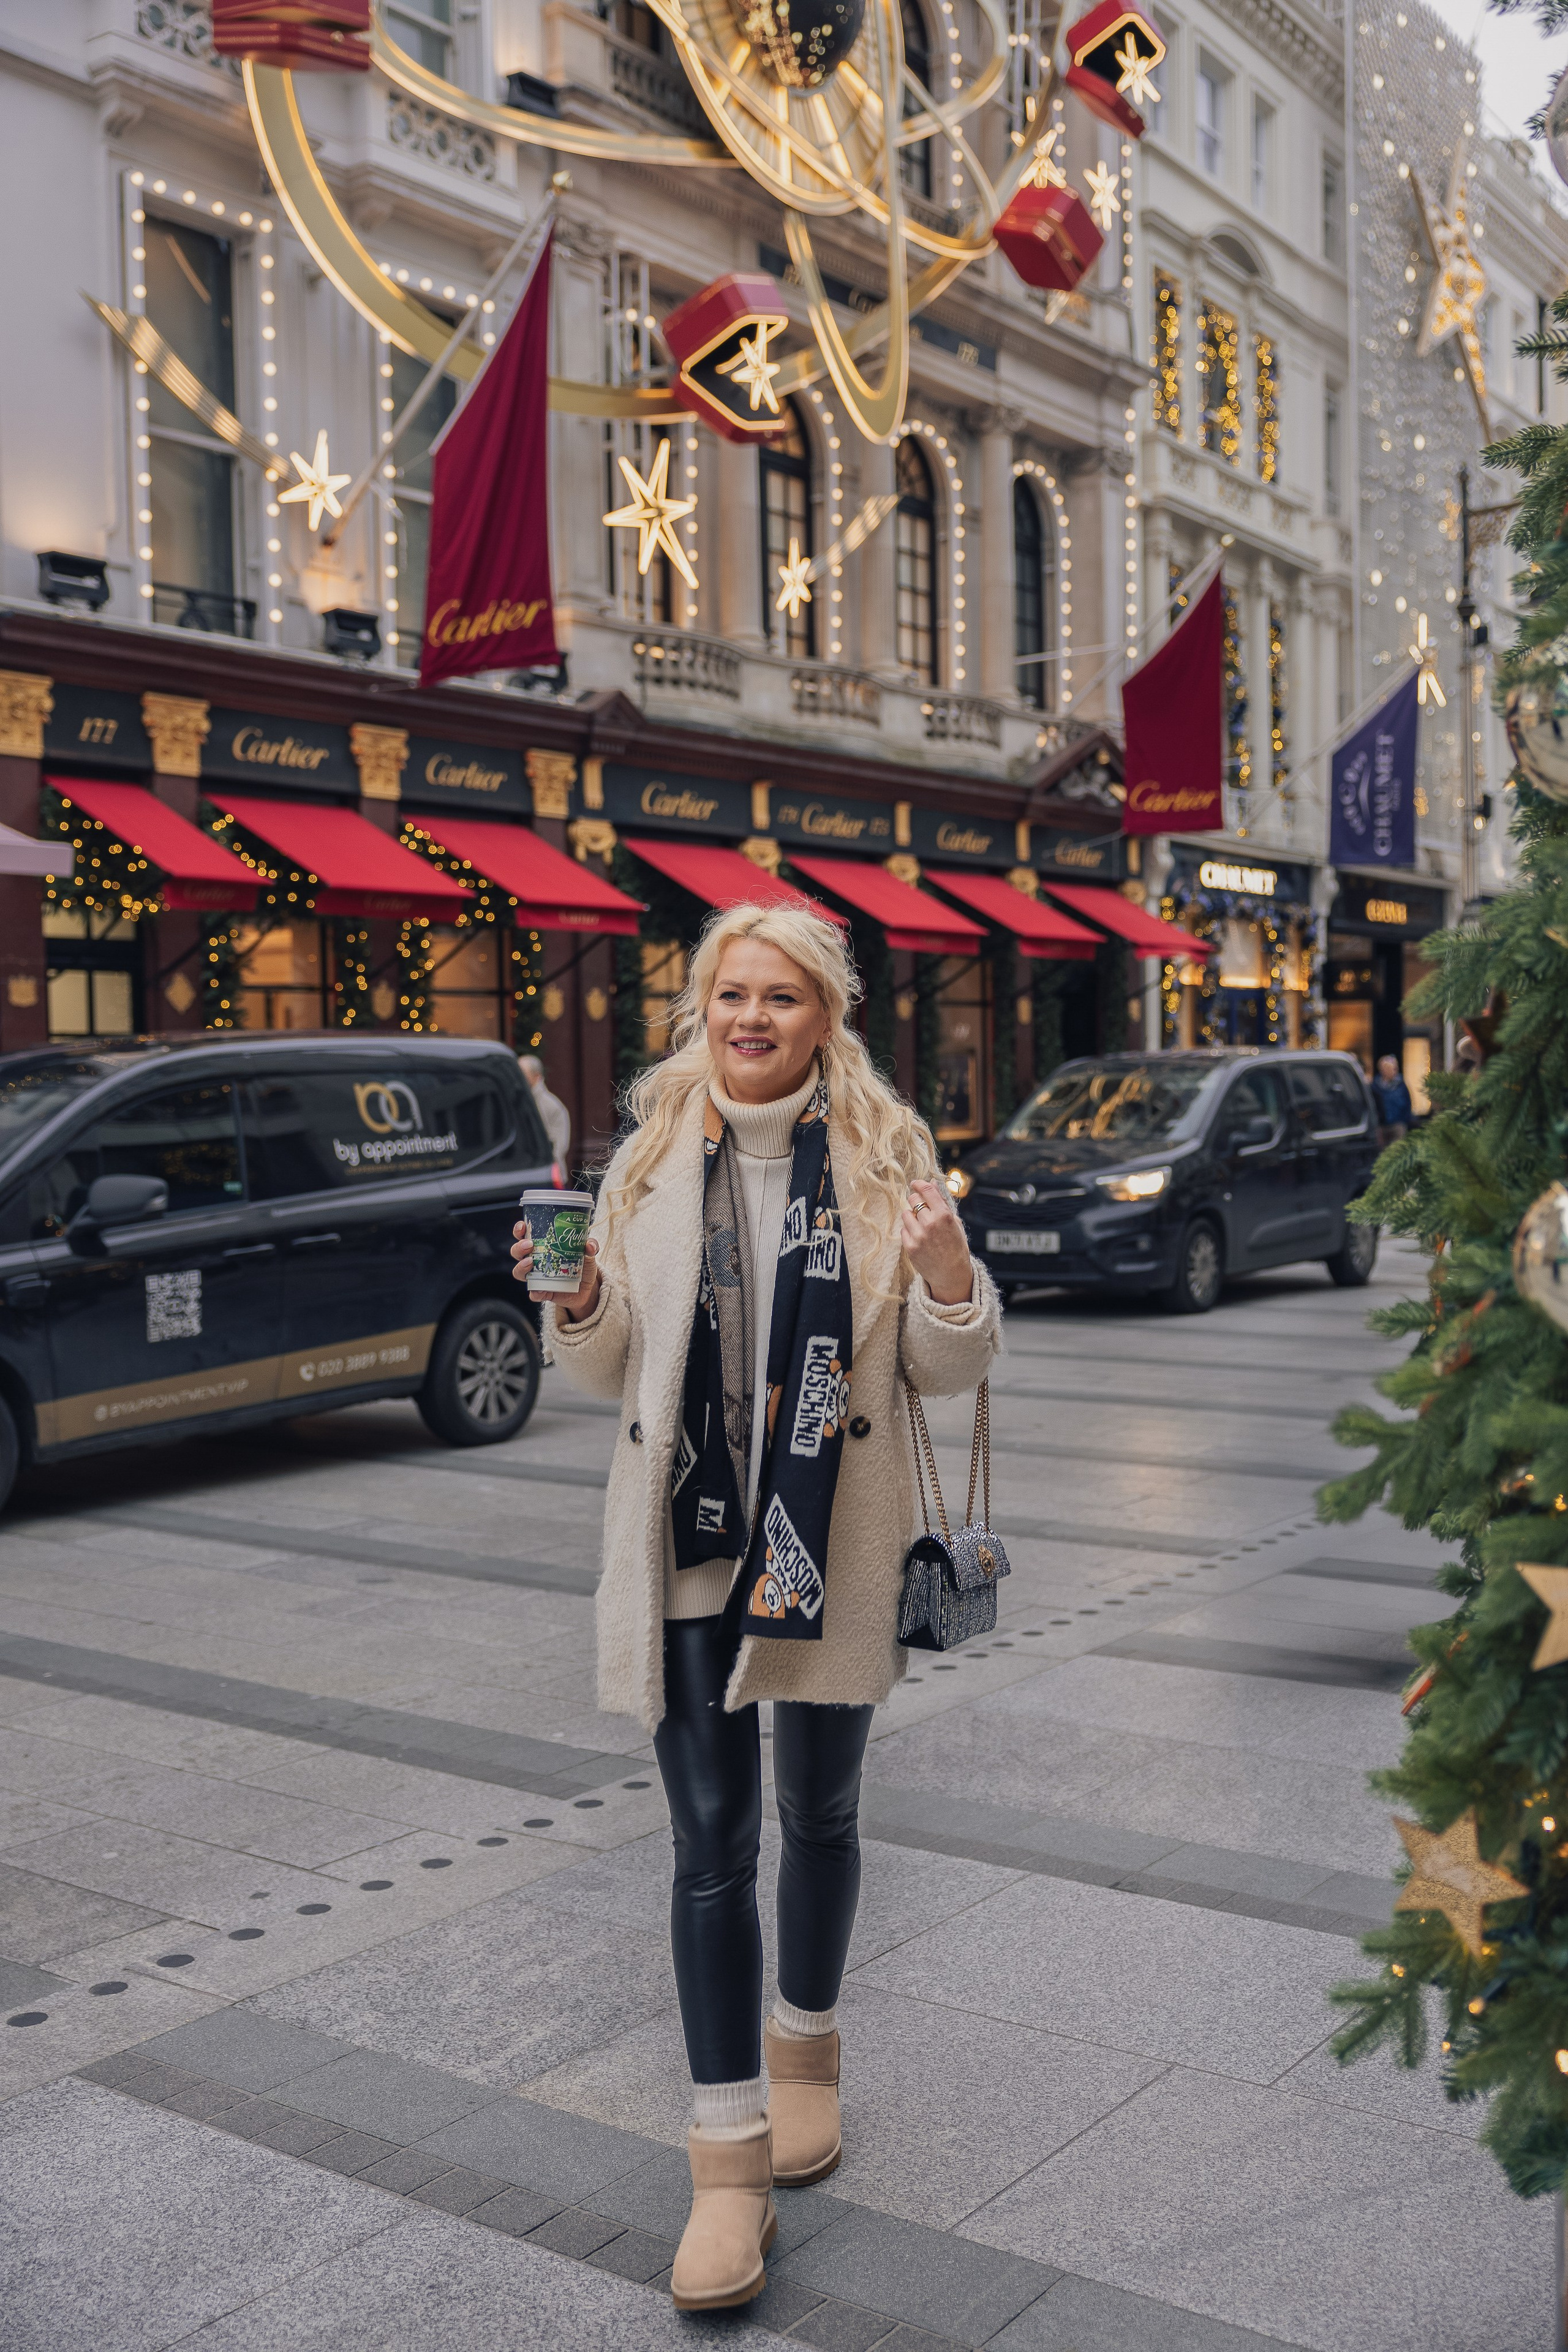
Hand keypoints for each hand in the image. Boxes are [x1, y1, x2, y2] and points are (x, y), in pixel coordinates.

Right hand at [511, 1226, 601, 1322]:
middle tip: (529, 1245)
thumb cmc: (583, 1266)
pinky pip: (534, 1293)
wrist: (587, 1290)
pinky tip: (539, 1290)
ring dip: (521, 1266)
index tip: (522, 1226)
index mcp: (543, 1246)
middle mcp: (535, 1260)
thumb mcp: (588, 1254)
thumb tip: (589, 1244)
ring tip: (530, 1263)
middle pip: (517, 1252)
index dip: (520, 1230)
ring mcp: (537, 1277)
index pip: (525, 1235)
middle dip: (519, 1247)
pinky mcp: (542, 1292)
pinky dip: (535, 1292)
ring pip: (519, 1272)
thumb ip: (590, 1247)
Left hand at [901, 1178, 972, 1305]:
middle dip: (916, 1200)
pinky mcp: (909, 1247)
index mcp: (944, 1216)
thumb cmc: (955, 1247)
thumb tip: (932, 1182)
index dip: (919, 1184)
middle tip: (921, 1207)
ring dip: (912, 1216)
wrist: (951, 1274)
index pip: (926, 1190)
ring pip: (906, 1214)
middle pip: (913, 1200)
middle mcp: (930, 1224)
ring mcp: (918, 1236)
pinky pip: (903, 1229)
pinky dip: (909, 1231)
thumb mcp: (954, 1222)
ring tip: (922, 1225)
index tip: (915, 1183)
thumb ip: (942, 1202)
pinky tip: (919, 1237)